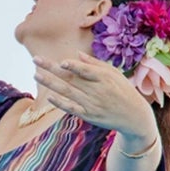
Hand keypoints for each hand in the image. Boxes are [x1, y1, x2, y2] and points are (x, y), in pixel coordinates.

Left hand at [33, 51, 156, 136]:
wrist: (134, 116)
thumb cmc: (123, 90)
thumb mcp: (114, 74)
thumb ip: (95, 64)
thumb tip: (76, 54)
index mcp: (104, 78)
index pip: (86, 71)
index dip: (74, 67)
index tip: (62, 61)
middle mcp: (96, 91)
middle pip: (70, 78)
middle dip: (51, 68)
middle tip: (35, 59)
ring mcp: (91, 104)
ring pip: (66, 92)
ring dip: (50, 83)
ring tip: (36, 75)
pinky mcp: (88, 115)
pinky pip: (71, 108)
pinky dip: (60, 103)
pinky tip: (49, 96)